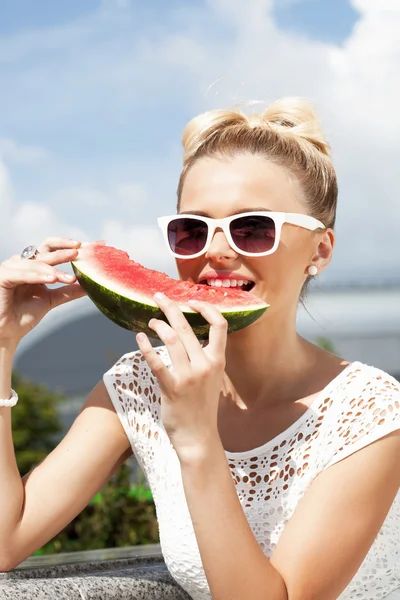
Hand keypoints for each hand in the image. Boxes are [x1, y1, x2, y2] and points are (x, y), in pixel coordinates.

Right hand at [0, 237, 93, 344]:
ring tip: (70, 277)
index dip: (70, 246)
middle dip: (64, 249)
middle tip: (80, 251)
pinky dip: (37, 275)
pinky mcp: (2, 277)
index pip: (53, 249)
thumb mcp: (51, 300)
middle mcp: (22, 263)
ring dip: (54, 269)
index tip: (92, 246)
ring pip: (36, 263)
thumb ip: (68, 291)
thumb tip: (89, 286)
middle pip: (45, 249)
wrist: (6, 332)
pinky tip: (52, 279)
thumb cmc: (23, 315)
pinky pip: (21, 273)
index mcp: (34, 266)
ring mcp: (11, 268)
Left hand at [136, 292, 227, 462]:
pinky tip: (138, 338)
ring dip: (158, 325)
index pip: (219, 325)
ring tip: (151, 321)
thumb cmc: (202, 405)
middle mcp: (205, 365)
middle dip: (171, 307)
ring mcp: (189, 377)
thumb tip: (191, 336)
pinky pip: (156, 362)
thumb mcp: (212, 378)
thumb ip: (205, 357)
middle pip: (187, 327)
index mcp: (217, 360)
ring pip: (172, 339)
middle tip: (159, 296)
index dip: (207, 308)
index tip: (192, 300)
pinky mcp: (172, 388)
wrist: (198, 436)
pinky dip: (145, 347)